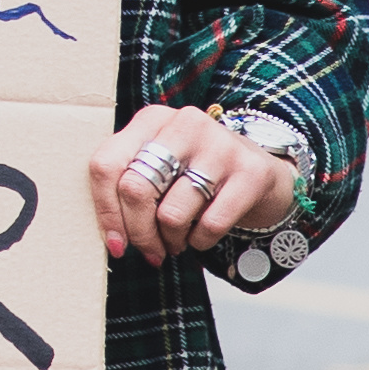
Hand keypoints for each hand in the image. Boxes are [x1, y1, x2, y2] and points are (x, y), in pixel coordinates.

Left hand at [90, 100, 303, 264]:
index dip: (106, 211)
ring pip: (171, 214)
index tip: (116, 244)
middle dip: (139, 233)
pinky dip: (201, 242)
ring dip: (171, 241)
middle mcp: (184, 124)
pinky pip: (210, 225)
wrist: (262, 171)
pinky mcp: (251, 172)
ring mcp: (220, 146)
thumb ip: (129, 187)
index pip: (106, 165)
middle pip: (135, 189)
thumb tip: (114, 239)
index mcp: (151, 119)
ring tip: (178, 240)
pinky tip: (202, 236)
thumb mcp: (160, 167)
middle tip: (151, 250)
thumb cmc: (197, 173)